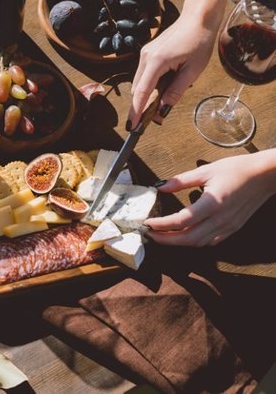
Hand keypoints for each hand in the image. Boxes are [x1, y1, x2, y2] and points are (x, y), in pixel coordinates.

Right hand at [127, 12, 217, 128]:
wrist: (198, 18)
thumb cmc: (198, 41)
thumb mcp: (192, 70)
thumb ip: (175, 92)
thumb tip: (162, 110)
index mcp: (156, 61)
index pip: (141, 92)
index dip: (136, 111)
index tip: (132, 126)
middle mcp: (146, 58)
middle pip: (138, 89)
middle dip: (143, 106)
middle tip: (154, 120)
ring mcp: (145, 54)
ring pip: (140, 83)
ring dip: (149, 94)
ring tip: (164, 100)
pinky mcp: (148, 53)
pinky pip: (145, 75)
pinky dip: (151, 85)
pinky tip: (166, 84)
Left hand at [146, 153, 275, 245]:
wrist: (266, 175)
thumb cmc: (238, 170)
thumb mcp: (206, 170)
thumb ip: (182, 180)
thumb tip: (161, 186)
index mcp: (213, 203)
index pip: (181, 221)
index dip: (162, 224)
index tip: (148, 223)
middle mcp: (221, 219)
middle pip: (188, 238)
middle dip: (166, 239)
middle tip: (150, 234)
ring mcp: (228, 226)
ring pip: (199, 243)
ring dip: (179, 242)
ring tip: (163, 235)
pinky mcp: (233, 228)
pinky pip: (211, 241)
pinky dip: (195, 241)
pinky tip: (185, 235)